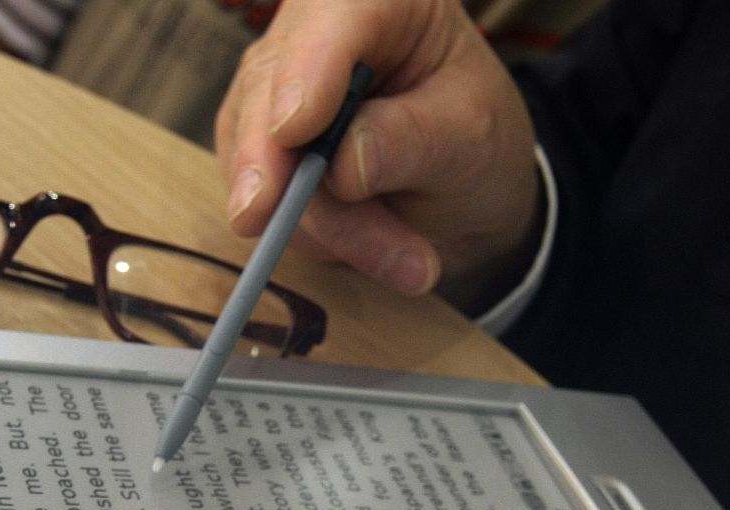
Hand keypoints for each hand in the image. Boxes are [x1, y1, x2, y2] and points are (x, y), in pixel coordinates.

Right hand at [215, 0, 540, 312]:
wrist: (461, 185)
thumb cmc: (475, 138)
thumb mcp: (471, 136)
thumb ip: (411, 141)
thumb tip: (341, 166)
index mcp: (381, 1)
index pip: (332, 17)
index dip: (306, 71)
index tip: (295, 131)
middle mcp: (315, 33)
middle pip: (272, 94)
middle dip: (299, 181)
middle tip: (304, 232)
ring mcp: (275, 89)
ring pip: (261, 160)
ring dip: (330, 229)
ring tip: (411, 263)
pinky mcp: (254, 146)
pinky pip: (259, 198)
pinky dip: (317, 240)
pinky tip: (376, 251)